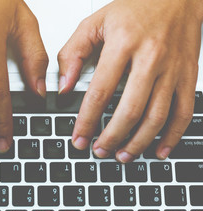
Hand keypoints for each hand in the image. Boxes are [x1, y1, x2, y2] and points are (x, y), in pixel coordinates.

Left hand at [58, 0, 202, 161]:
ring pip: (157, 116)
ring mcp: (172, 69)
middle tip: (99, 150)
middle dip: (112, 137)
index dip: (87, 120)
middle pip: (130, 110)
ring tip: (122, 155)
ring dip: (138, 142)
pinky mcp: (187, 76)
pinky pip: (184, 112)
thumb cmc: (137, 7)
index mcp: (123, 44)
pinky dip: (172, 136)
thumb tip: (64, 86)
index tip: (79, 137)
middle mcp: (150, 58)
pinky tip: (160, 149)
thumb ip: (73, 53)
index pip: (100, 92)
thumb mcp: (95, 23)